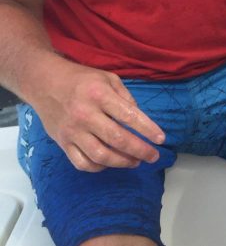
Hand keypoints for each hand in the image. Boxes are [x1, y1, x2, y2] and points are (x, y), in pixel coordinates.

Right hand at [34, 60, 165, 172]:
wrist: (44, 83)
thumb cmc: (80, 79)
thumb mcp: (108, 78)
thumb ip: (125, 97)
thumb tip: (139, 117)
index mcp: (99, 95)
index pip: (129, 116)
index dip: (148, 129)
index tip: (161, 139)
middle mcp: (85, 115)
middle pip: (117, 139)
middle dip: (140, 150)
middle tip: (153, 156)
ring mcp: (73, 131)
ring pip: (100, 156)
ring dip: (122, 162)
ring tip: (135, 161)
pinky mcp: (62, 143)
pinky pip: (82, 163)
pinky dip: (99, 167)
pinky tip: (110, 163)